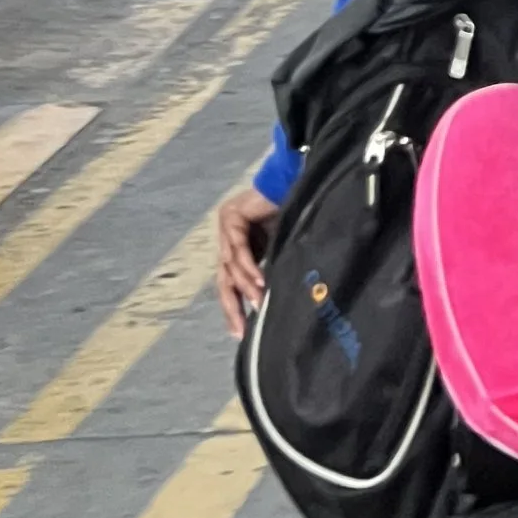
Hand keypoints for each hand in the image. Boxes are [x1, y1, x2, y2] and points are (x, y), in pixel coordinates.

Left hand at [215, 181, 280, 332]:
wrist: (293, 183)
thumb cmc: (289, 215)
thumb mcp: (276, 250)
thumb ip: (267, 271)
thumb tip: (268, 305)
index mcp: (235, 247)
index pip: (229, 283)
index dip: (233, 307)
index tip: (240, 334)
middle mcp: (226, 238)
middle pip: (224, 279)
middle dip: (232, 305)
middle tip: (240, 329)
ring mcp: (225, 226)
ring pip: (232, 266)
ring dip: (247, 286)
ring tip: (259, 303)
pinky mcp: (231, 216)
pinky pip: (239, 249)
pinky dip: (249, 267)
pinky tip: (259, 282)